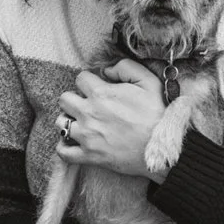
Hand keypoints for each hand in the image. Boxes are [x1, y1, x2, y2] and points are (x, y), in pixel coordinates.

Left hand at [56, 62, 166, 180]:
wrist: (163, 146)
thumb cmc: (158, 113)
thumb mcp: (148, 81)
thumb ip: (125, 67)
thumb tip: (106, 70)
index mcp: (101, 94)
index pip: (80, 78)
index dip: (90, 81)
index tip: (99, 88)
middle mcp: (89, 114)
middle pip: (64, 99)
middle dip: (75, 99)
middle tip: (88, 105)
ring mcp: (87, 136)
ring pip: (60, 124)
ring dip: (68, 121)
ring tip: (81, 123)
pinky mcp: (89, 156)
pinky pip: (63, 152)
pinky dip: (64, 147)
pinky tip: (72, 142)